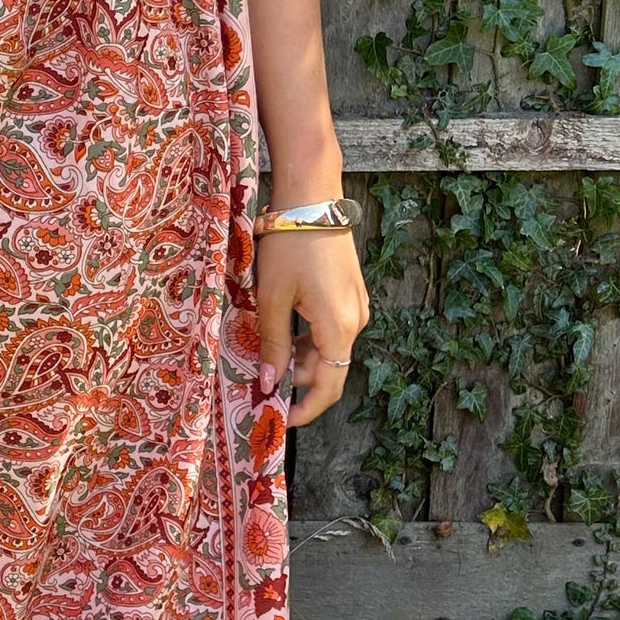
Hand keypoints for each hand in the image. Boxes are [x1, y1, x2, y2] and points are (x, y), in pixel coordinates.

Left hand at [254, 228, 368, 427]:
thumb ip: (273, 344)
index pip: (329, 386)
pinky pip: (331, 329)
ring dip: (301, 360)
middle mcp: (355, 320)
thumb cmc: (289, 246)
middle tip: (263, 387)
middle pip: (330, 369)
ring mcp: (356, 305)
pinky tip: (283, 333)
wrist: (312, 199)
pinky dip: (309, 339)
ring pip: (329, 349)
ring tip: (267, 357)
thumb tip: (269, 384)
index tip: (281, 419)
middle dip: (298, 383)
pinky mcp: (350, 292)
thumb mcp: (272, 298)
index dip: (307, 409)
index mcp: (339, 328)